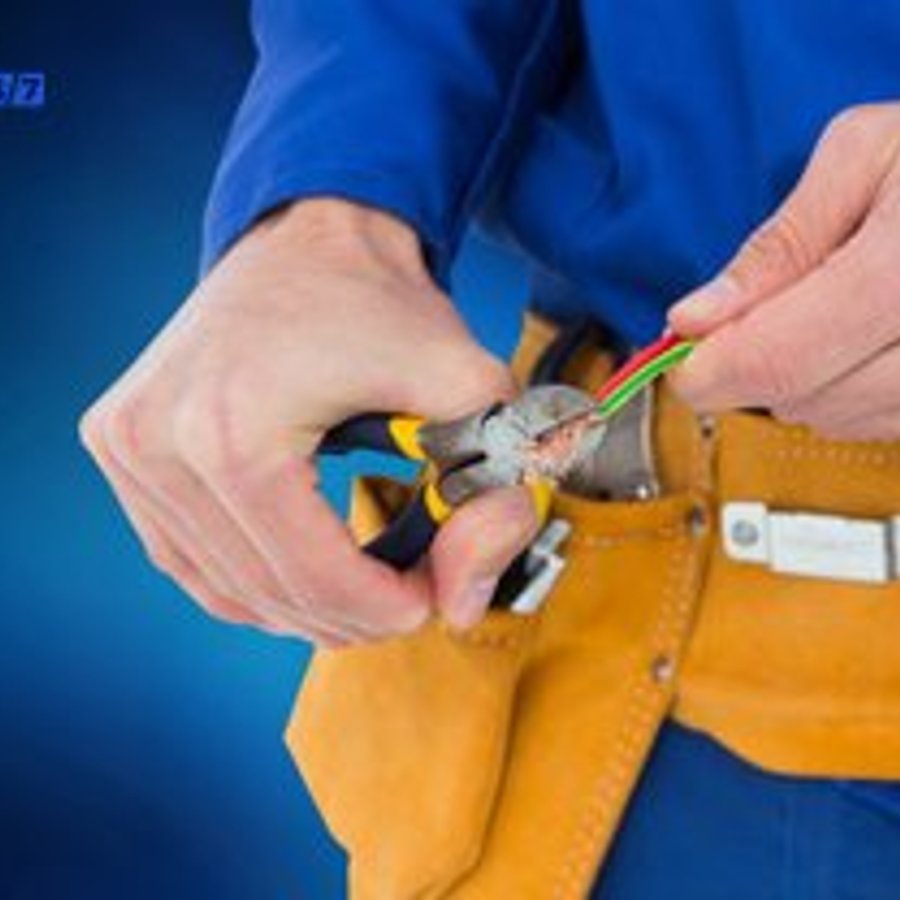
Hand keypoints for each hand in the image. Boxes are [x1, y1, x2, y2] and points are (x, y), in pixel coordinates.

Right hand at [80, 200, 538, 645]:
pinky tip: (301, 570)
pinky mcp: (121, 445)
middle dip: (351, 613)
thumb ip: (493, 496)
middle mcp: (156, 440)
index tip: (431, 597)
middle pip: (265, 589)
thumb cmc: (380, 303)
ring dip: (302, 606)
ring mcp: (127, 445)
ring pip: (222, 588)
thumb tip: (464, 603)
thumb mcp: (466, 385)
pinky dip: (250, 579)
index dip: (384, 607)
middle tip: (408, 592)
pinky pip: (186, 556)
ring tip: (362, 585)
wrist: (308, 235)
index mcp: (230, 429)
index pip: (311, 575)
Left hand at [669, 103, 899, 440]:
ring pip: (840, 419)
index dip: (711, 373)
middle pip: (806, 397)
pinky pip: (882, 425)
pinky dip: (849, 392)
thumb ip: (777, 245)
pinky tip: (858, 341)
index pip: (781, 359)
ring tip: (825, 310)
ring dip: (803, 381)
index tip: (681, 362)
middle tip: (761, 310)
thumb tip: (695, 320)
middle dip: (756, 365)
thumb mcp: (863, 156)